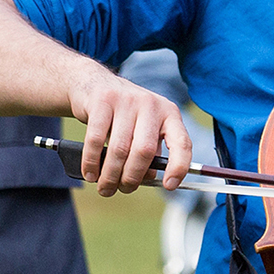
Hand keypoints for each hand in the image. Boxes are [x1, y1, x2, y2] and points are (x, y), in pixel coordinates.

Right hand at [69, 66, 190, 195]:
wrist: (94, 84)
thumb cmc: (124, 115)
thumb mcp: (144, 128)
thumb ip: (151, 151)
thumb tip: (151, 179)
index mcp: (169, 114)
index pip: (182, 143)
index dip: (178, 167)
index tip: (169, 186)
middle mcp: (151, 105)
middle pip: (145, 151)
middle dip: (132, 178)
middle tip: (124, 189)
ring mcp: (126, 101)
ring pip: (120, 149)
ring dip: (110, 175)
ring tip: (105, 187)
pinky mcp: (102, 101)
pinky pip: (95, 140)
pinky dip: (92, 162)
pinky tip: (91, 173)